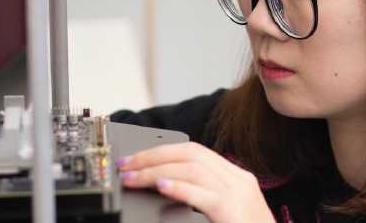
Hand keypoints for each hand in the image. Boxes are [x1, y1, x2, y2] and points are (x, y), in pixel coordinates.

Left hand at [118, 142, 274, 222]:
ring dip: (156, 170)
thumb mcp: (223, 214)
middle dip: (153, 156)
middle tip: (125, 166)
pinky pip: (205, 195)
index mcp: (235, 178)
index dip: (160, 151)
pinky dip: (180, 188)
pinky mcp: (235, 213)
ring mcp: (240, 196)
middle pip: (190, 153)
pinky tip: (161, 186)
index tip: (135, 160)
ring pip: (193, 168)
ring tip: (133, 178)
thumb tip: (164, 185)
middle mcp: (239, 181)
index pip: (193, 151)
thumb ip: (201, 197)